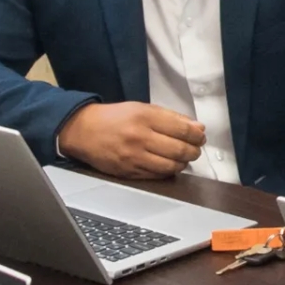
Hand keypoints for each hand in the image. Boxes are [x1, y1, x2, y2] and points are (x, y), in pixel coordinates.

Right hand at [57, 101, 207, 180]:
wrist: (84, 131)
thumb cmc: (115, 118)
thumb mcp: (141, 108)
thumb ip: (170, 117)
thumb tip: (196, 127)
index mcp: (144, 117)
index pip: (182, 129)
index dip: (197, 135)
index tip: (201, 136)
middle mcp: (139, 137)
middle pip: (179, 150)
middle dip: (194, 151)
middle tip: (196, 149)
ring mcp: (134, 157)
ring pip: (171, 166)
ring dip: (183, 163)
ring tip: (184, 158)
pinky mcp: (129, 171)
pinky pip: (157, 175)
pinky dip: (168, 171)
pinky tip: (169, 164)